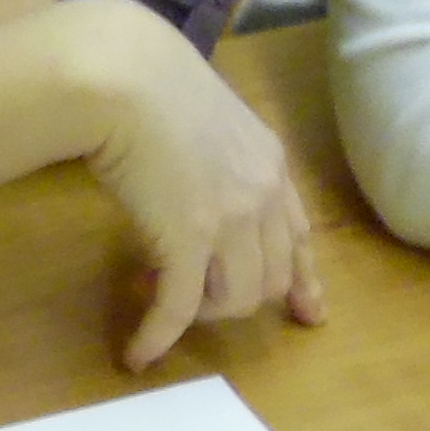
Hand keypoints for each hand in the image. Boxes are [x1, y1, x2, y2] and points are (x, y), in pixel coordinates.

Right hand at [68, 4, 331, 369]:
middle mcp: (262, 195)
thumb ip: (209, 156)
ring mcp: (230, 220)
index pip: (299, 234)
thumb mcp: (200, 117)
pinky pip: (179, 307)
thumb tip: (181, 185)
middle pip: (271, 277)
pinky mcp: (188, 241)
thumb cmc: (145, 82)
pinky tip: (139, 354)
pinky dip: (159, 336)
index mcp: (269, 161)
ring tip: (157, 301)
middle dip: (234, 299)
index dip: (303, 279)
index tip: (307, 312)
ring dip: (198, 313)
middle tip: (191, 302)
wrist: (122, 77)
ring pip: (234, 299)